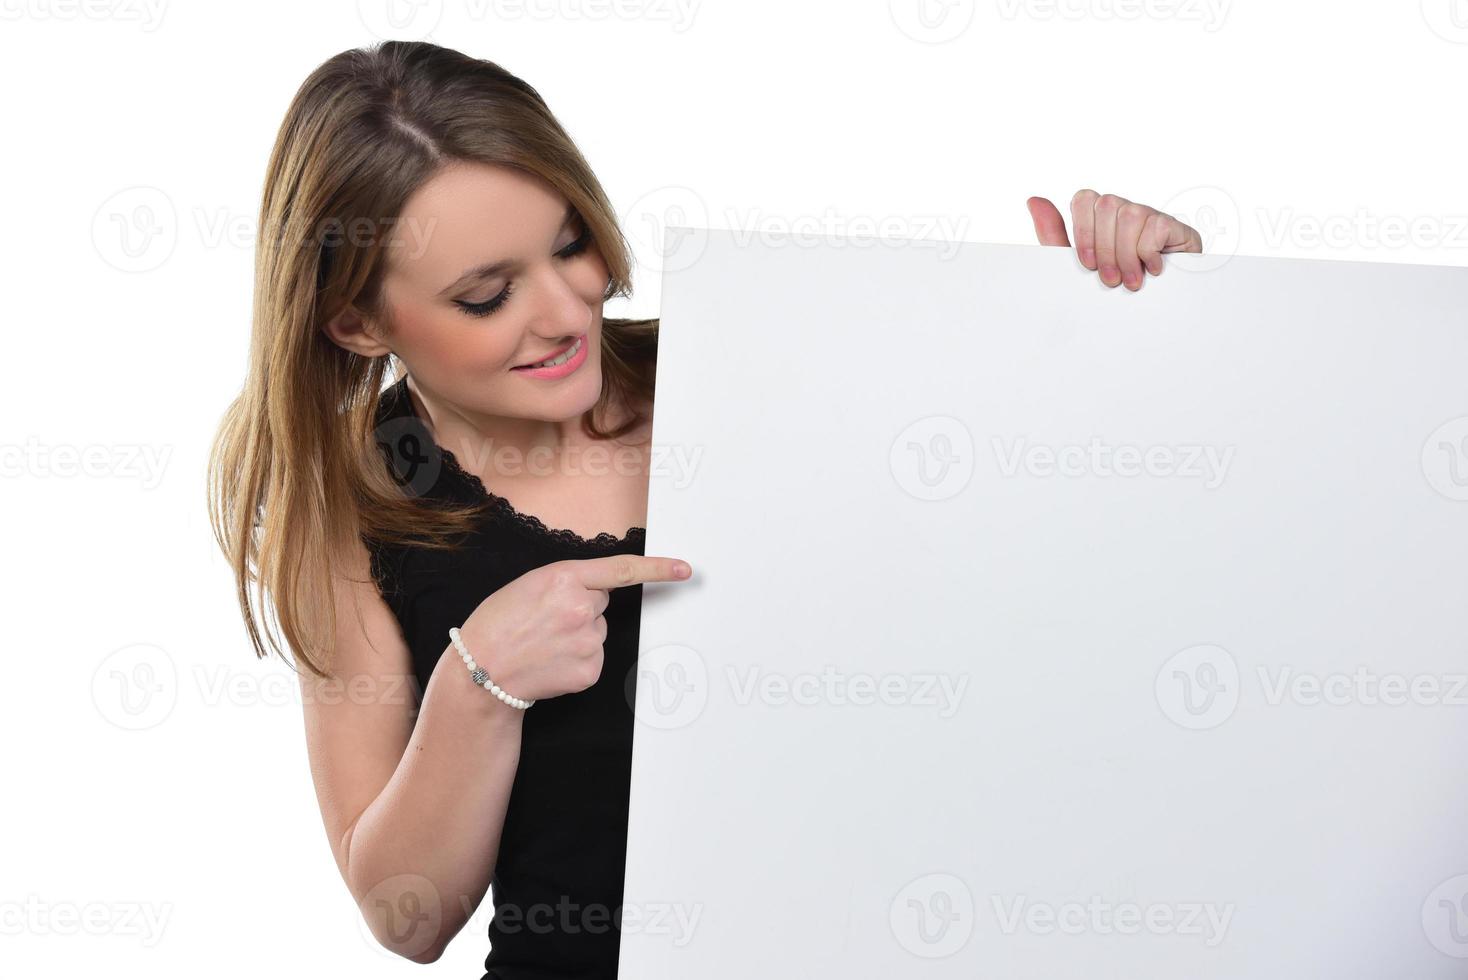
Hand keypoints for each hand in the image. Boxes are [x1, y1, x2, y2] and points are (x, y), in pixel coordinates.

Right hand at [457, 555, 691, 702]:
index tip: (684, 569)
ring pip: (597, 631)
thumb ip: (568, 582)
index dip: (657, 569)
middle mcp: (581, 608)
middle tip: (545, 622)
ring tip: (543, 643)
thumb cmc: (498, 624)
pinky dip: (576, 660)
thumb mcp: (528, 585)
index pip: (621, 570)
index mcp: (564, 578)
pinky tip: (550, 661)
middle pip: (601, 603)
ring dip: (577, 635)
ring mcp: (588, 641)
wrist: (481, 672)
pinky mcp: (589, 670)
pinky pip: (593, 657)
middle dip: (581, 608)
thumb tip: (600, 592)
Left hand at [1027, 191, 1202, 290]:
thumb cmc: (1110, 290)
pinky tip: (1153, 270)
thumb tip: (1033, 200)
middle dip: (1105, 249)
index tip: (1088, 264)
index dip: (1083, 231)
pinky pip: (1156, 226)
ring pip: (1131, 214)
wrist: (1149, 321)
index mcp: (1101, 219)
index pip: (1085, 199)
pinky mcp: (1175, 228)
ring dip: (1127, 255)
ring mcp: (1151, 217)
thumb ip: (1053, 235)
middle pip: (1107, 205)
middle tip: (1111, 280)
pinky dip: (1150, 253)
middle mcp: (1126, 212)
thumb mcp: (1075, 267)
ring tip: (1131, 282)